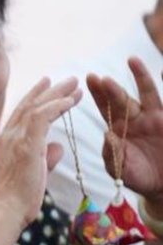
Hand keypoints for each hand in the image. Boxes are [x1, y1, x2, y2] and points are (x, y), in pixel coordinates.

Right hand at [0, 76, 82, 228]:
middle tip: (65, 79)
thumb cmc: (13, 203)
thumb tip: (58, 146)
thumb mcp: (32, 176)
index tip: (47, 88)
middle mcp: (6, 137)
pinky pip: (43, 116)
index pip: (20, 116)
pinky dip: (58, 105)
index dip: (35, 100)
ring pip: (37, 107)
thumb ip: (44, 159)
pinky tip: (71, 100)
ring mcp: (14, 139)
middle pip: (28, 106)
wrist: (0, 213)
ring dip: (57, 94)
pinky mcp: (26, 144)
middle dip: (47, 90)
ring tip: (75, 84)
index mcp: (4, 145)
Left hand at [87, 57, 162, 204]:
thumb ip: (113, 154)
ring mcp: (154, 118)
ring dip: (140, 77)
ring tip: (132, 60)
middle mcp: (135, 119)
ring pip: (147, 93)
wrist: (162, 184)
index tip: (89, 78)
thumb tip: (107, 135)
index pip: (105, 108)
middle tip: (99, 77)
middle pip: (122, 99)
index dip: (98, 94)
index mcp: (118, 129)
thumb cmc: (137, 176)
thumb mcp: (120, 169)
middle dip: (111, 88)